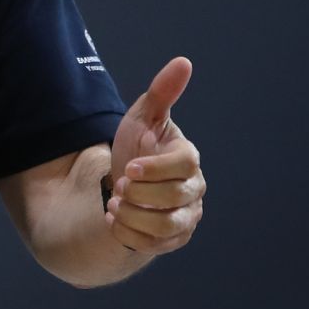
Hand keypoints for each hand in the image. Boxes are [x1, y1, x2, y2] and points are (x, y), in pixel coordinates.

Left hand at [106, 56, 204, 254]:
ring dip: (134, 216)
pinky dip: (128, 234)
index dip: (157, 169)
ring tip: (114, 204)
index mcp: (188, 159)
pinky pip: (154, 246)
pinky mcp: (173, 240)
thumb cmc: (137, 145)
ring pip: (167, 227)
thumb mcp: (142, 117)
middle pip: (176, 199)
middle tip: (119, 185)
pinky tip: (114, 219)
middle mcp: (194, 190)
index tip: (130, 167)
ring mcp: (186, 217)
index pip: (186, 165)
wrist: (123, 182)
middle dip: (141, 194)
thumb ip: (162, 93)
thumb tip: (183, 62)